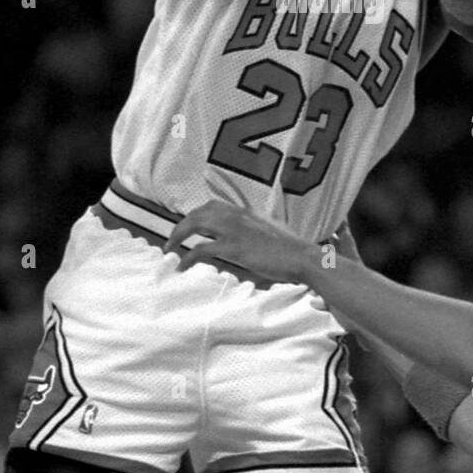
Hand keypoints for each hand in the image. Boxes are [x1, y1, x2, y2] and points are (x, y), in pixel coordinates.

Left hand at [164, 201, 318, 284]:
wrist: (303, 257)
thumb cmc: (291, 251)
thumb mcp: (270, 234)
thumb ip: (254, 233)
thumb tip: (245, 243)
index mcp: (245, 213)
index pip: (212, 205)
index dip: (196, 215)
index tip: (188, 226)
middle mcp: (237, 216)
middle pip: (199, 213)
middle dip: (182, 225)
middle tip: (173, 240)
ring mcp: (234, 230)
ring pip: (195, 224)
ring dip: (178, 236)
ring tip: (170, 249)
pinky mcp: (234, 248)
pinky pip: (202, 249)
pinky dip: (188, 257)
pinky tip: (182, 266)